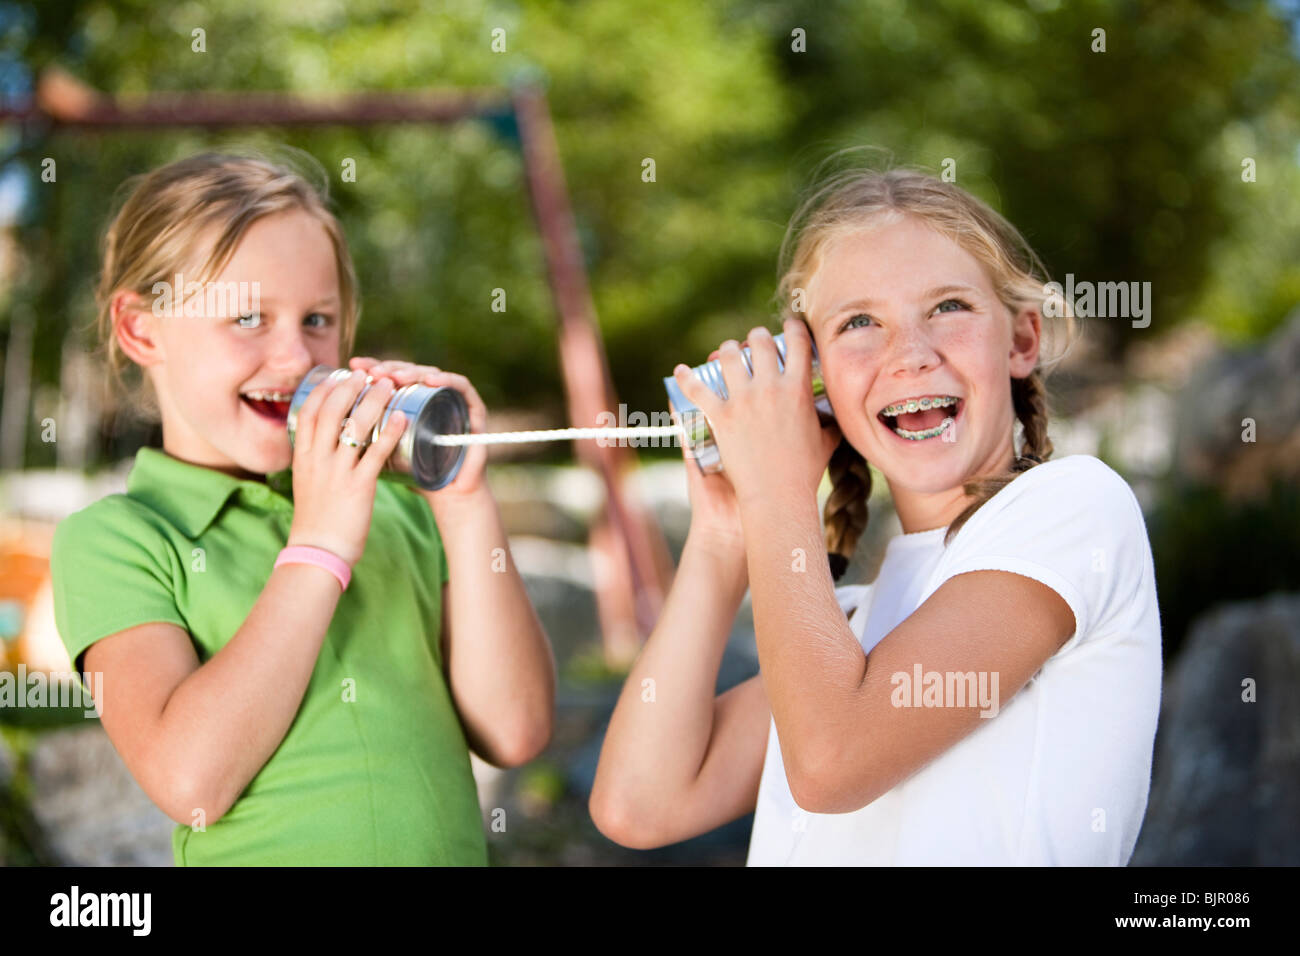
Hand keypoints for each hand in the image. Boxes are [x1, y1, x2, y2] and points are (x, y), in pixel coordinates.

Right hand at [285, 368, 407, 566]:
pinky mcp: (358, 487)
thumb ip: (317, 459)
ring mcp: (337, 472)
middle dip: (351, 387)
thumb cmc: (317, 518)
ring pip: (355, 426)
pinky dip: (391, 433)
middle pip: (332, 411)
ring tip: (389, 386)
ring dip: (374, 402)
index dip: (326, 389)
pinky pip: (377, 453)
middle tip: (369, 374)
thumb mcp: (308, 481)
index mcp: (303, 457)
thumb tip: (329, 440)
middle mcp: (317, 459)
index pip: (309, 412)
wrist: (318, 551)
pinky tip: (403, 418)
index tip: (340, 376)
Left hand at [347, 356, 488, 500]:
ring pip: (431, 374)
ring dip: (412, 372)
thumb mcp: (380, 454)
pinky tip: (428, 380)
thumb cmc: (415, 475)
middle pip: (409, 371)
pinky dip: (447, 380)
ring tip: (392, 377)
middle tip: (369, 371)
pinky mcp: (473, 408)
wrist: (448, 495)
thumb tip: (316, 428)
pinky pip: (461, 387)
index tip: (349, 367)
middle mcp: (431, 395)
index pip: (390, 376)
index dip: (370, 368)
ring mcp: (452, 399)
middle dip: (387, 368)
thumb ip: (360, 438)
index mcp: (410, 401)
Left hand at [671, 319, 840, 513]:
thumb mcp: (826, 442)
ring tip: (727, 352)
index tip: (789, 328)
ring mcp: (743, 400)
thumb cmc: (804, 473)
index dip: (793, 328)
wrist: (777, 496)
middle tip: (754, 342)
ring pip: (730, 356)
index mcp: (798, 388)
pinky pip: (697, 389)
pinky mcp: (721, 416)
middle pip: (760, 342)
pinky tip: (680, 371)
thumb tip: (835, 416)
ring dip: (728, 350)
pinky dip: (686, 379)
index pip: (798, 341)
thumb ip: (830, 423)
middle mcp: (770, 387)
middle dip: (757, 337)